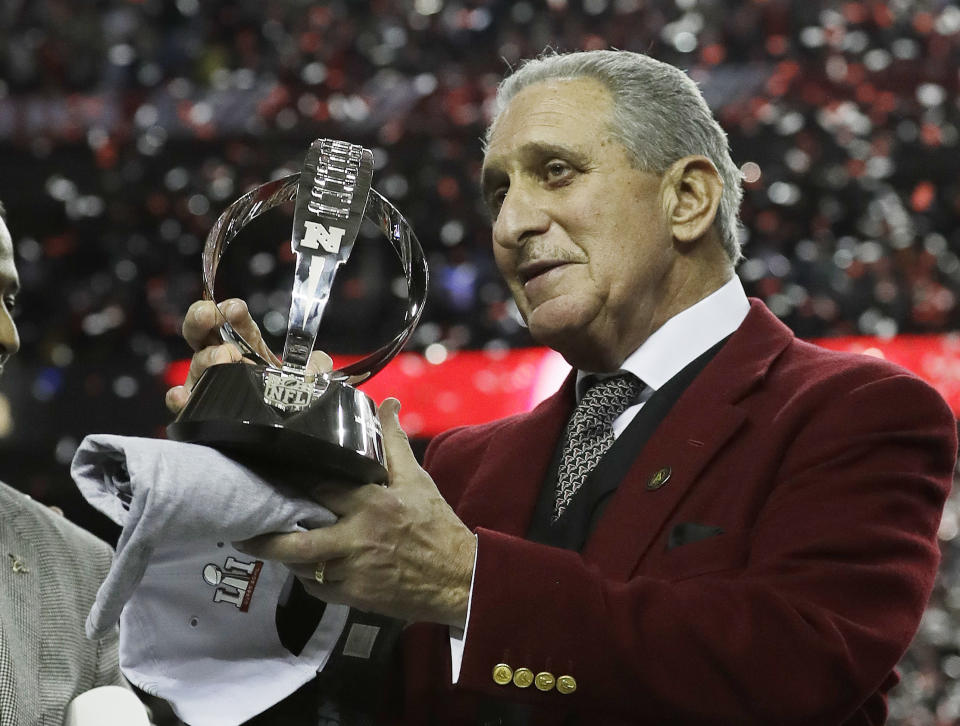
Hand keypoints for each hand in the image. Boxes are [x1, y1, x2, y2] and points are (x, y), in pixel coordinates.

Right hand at [164, 298, 329, 413]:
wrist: (288, 442)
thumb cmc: (293, 402)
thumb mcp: (313, 381)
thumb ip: (318, 367)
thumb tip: (318, 363)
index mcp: (247, 348)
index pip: (233, 322)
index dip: (231, 311)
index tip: (235, 309)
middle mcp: (222, 363)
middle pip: (201, 335)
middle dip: (201, 319)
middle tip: (210, 316)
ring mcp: (208, 388)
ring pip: (196, 367)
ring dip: (207, 359)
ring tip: (224, 358)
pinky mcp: (201, 415)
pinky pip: (184, 406)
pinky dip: (179, 400)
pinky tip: (183, 396)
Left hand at [236, 398, 476, 628]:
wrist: (459, 579)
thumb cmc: (436, 525)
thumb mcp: (417, 480)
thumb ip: (394, 443)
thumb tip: (388, 404)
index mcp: (372, 505)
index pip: (320, 489)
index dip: (290, 481)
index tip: (265, 473)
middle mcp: (358, 539)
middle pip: (297, 542)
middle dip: (265, 539)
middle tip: (242, 529)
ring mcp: (355, 572)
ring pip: (304, 568)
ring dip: (286, 558)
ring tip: (267, 545)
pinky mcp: (355, 598)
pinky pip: (318, 588)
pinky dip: (307, 577)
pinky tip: (303, 566)